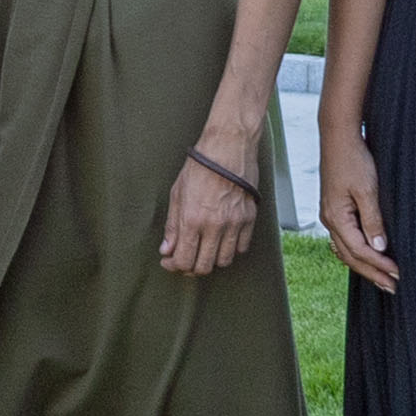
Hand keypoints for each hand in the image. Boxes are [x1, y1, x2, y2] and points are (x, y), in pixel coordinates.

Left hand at [157, 139, 267, 277]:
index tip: (169, 261)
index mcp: (192, 219)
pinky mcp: (249, 219)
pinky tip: (221, 239)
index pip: (184, 260)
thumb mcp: (177, 194)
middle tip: (184, 259)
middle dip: (190, 268)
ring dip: (211, 260)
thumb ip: (172, 225)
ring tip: (203, 249)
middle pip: (204, 266)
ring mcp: (235, 223)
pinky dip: (230, 249)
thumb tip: (167, 250)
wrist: (228, 147)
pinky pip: (241, 247)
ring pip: (224, 261)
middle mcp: (215, 226)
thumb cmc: (200, 167)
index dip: (173, 266)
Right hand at [322, 123, 397, 288]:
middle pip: (351, 256)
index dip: (379, 265)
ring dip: (364, 266)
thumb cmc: (354, 160)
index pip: (359, 251)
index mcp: (336, 217)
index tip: (398, 274)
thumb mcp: (367, 190)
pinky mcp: (335, 209)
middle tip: (393, 287)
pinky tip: (367, 256)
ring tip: (382, 278)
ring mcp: (331, 215)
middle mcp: (330, 220)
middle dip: (372, 273)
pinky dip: (357, 252)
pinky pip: (345, 239)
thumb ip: (373, 220)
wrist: (338, 138)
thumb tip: (379, 248)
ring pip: (346, 250)